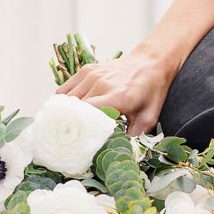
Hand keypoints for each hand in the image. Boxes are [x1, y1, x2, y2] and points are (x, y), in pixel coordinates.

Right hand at [57, 43, 173, 134]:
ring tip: (66, 125)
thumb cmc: (150, 91)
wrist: (150, 62)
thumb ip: (136, 135)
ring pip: (66, 99)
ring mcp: (92, 75)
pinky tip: (69, 110)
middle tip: (69, 138)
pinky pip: (65, 89)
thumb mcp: (150, 116)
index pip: (87, 113)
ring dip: (65, 112)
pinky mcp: (86, 70)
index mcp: (118, 97)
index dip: (78, 128)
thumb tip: (121, 151)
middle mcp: (102, 84)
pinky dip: (63, 101)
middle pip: (74, 108)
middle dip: (70, 124)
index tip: (75, 141)